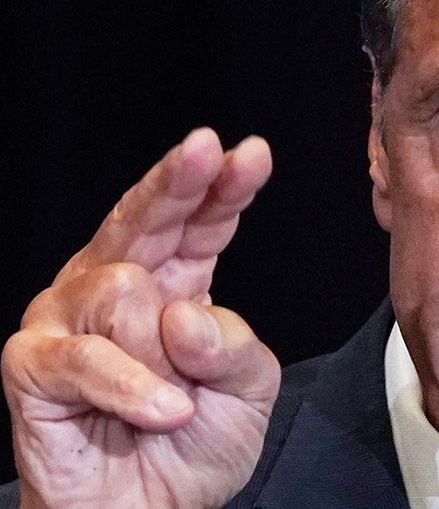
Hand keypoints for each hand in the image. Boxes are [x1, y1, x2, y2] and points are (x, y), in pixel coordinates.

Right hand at [1, 128, 280, 507]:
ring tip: (173, 401)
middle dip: (176, 182)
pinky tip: (163, 412)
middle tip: (204, 149)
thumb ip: (234, 344)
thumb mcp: (248, 389)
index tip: (250, 154)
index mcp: (173, 284)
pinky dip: (134, 388)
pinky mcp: (32, 364)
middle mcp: (114, 287)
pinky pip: (87, 356)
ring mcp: (67, 319)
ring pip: (121, 290)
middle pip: (143, 219)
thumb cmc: (193, 445)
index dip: (221, 188)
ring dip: (163, 354)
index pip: (198, 224)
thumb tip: (184, 313)